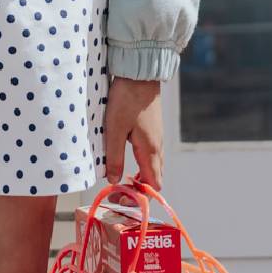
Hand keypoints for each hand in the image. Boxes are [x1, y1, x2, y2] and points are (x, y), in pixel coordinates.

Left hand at [103, 75, 163, 191]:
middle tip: (120, 193)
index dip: (140, 197)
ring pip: (153, 165)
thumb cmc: (126, 100)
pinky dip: (142, 163)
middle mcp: (157, 146)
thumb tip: (114, 181)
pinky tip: (126, 157)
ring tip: (121, 178)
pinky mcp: (152, 128)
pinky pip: (150, 153)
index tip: (121, 199)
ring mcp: (156, 136)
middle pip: (155, 177)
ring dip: (141, 176)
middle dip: (140, 190)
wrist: (140, 73)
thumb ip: (115, 157)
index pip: (153, 185)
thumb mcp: (114, 129)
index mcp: (150, 150)